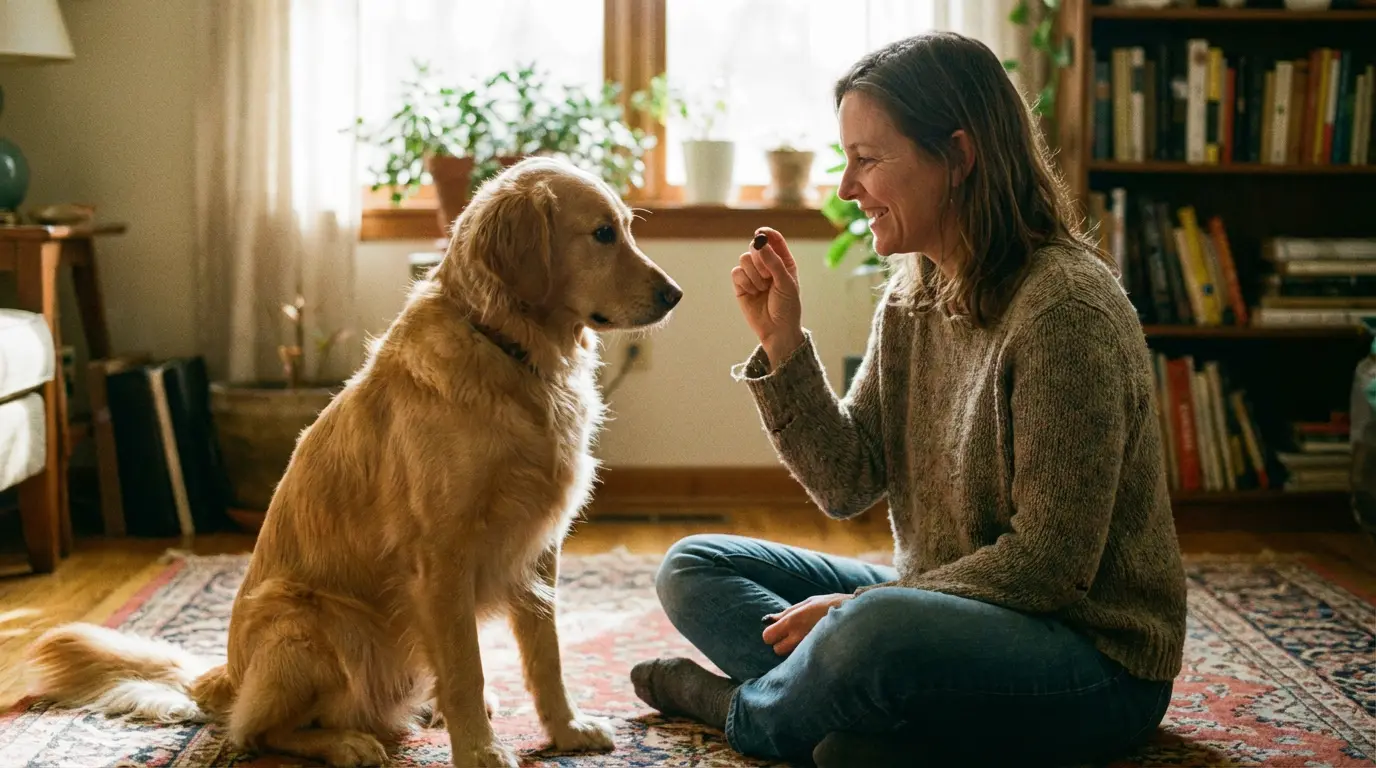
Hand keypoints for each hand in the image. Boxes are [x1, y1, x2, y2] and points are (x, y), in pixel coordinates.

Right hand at [732, 227, 803, 366]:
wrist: (777, 330)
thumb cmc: (787, 307)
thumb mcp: (786, 283)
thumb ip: (774, 262)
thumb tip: (759, 243)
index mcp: (783, 261)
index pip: (773, 240)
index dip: (766, 234)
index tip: (760, 234)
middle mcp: (767, 265)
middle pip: (755, 247)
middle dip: (760, 260)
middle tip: (768, 277)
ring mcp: (753, 274)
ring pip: (744, 259)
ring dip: (754, 275)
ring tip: (762, 289)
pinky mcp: (740, 285)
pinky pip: (736, 273)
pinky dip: (745, 282)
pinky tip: (753, 293)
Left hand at [761, 593, 851, 655]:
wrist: (859, 615)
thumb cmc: (832, 605)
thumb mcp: (809, 602)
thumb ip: (787, 612)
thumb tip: (768, 619)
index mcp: (794, 621)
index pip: (767, 637)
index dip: (772, 633)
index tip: (780, 630)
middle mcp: (799, 637)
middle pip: (777, 650)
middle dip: (781, 644)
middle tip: (793, 636)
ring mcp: (809, 648)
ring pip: (790, 657)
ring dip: (794, 650)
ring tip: (807, 640)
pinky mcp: (818, 656)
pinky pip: (804, 658)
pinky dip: (806, 654)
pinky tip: (816, 645)